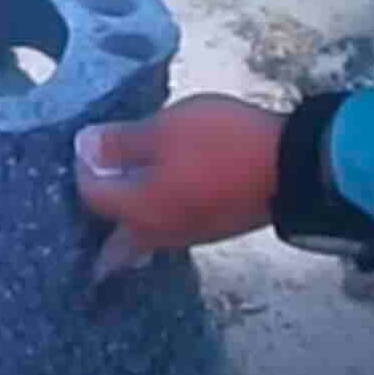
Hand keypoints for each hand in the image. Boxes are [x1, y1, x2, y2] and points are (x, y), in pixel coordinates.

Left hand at [76, 95, 287, 280]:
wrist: (292, 167)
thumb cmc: (223, 144)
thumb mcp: (165, 128)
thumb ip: (122, 142)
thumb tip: (83, 148)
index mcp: (139, 210)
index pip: (92, 196)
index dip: (83, 168)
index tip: (85, 144)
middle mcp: (160, 233)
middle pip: (116, 246)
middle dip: (97, 237)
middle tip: (82, 225)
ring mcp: (191, 235)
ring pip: (146, 240)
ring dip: (128, 228)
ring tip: (119, 207)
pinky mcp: (215, 228)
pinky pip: (171, 230)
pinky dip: (157, 219)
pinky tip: (163, 200)